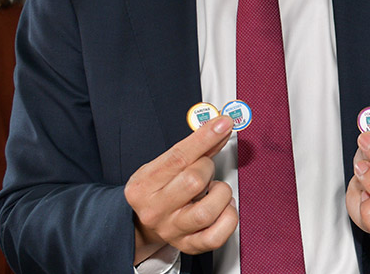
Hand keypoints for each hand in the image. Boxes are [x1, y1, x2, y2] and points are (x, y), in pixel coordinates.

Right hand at [124, 115, 236, 264]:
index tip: (224, 123)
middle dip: (208, 169)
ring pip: (207, 211)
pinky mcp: (188, 245)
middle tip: (205, 171)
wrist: (141, 226)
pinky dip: (228, 218)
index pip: (178, 157)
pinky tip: (223, 208)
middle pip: (194, 181)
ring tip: (215, 191)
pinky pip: (217, 235)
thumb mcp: (165, 166)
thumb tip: (221, 127)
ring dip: (220, 194)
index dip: (204, 138)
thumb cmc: (158, 190)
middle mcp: (155, 210)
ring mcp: (172, 230)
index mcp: (143, 186)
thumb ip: (195, 148)